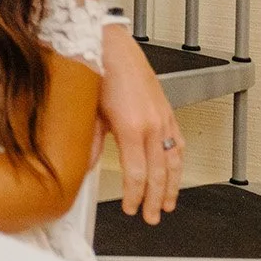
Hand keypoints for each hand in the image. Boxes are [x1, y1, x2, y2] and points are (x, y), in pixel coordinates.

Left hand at [98, 22, 181, 223]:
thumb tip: (81, 166)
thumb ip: (86, 143)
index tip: (131, 208)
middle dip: (156, 199)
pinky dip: (179, 161)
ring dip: (172, 185)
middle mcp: (153, 124)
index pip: (138, 174)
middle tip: (151, 217)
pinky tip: (176, 172)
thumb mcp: (87, 111)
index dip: (135, 196)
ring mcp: (164, 117)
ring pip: (174, 161)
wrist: (110, 43)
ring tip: (168, 204)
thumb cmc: (97, 70)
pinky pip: (179, 142)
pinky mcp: (168, 110)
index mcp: (131, 127)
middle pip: (160, 173)